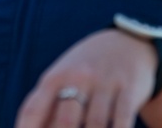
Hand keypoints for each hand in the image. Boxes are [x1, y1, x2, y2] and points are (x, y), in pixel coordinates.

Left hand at [15, 28, 157, 127]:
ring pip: (96, 126)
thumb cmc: (84, 71)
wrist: (127, 42)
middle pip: (65, 123)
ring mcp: (104, 83)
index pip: (33, 110)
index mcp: (54, 77)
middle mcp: (78, 78)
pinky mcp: (129, 90)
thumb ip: (45, 106)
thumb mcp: (61, 77)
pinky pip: (122, 122)